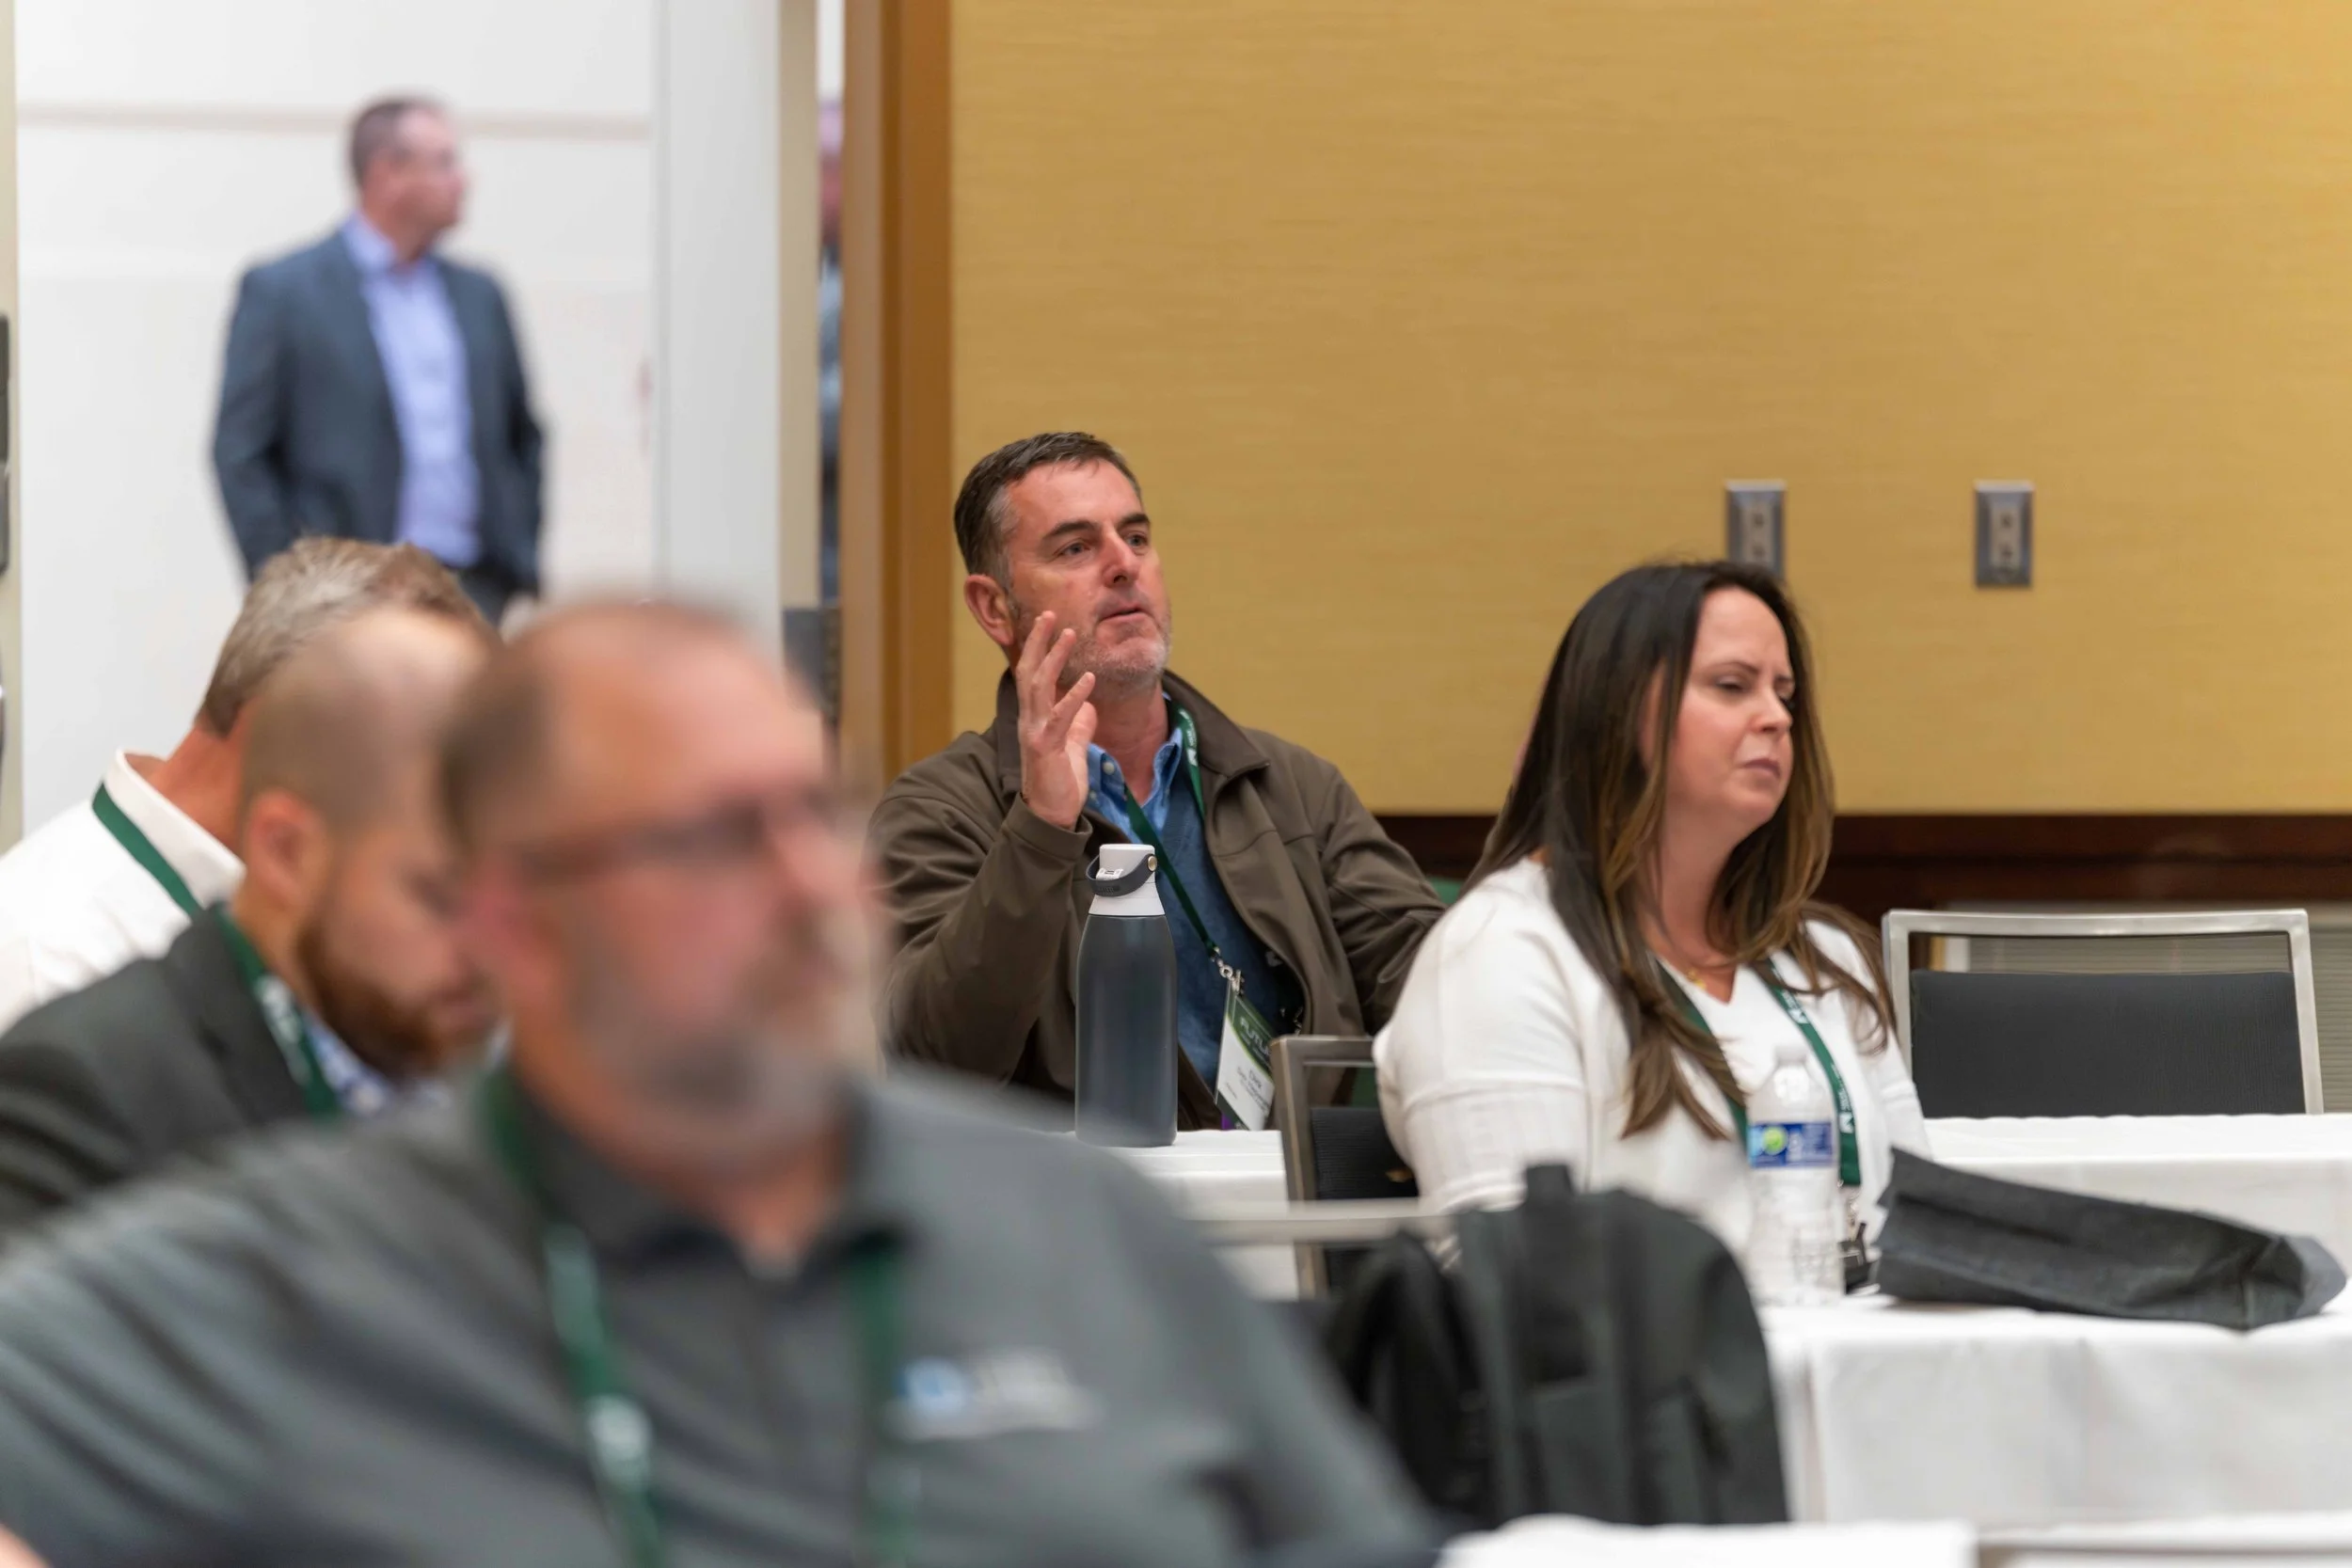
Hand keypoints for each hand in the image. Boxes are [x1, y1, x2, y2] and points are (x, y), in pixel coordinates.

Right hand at [1015, 612, 1096, 830]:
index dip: (1037, 648)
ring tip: (1069, 635)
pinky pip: (1060, 718)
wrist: (1051, 817)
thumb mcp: (1073, 748)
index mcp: (1034, 718)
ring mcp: (1034, 733)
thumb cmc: (1059, 783)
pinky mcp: (1045, 749)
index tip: (1047, 622)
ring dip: (1053, 659)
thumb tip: (1088, 708)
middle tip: (1048, 614)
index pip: (1032, 675)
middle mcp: (1029, 720)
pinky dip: (1074, 697)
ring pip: (1039, 688)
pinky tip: (1088, 680)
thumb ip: (1079, 727)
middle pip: (1029, 673)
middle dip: (1037, 642)